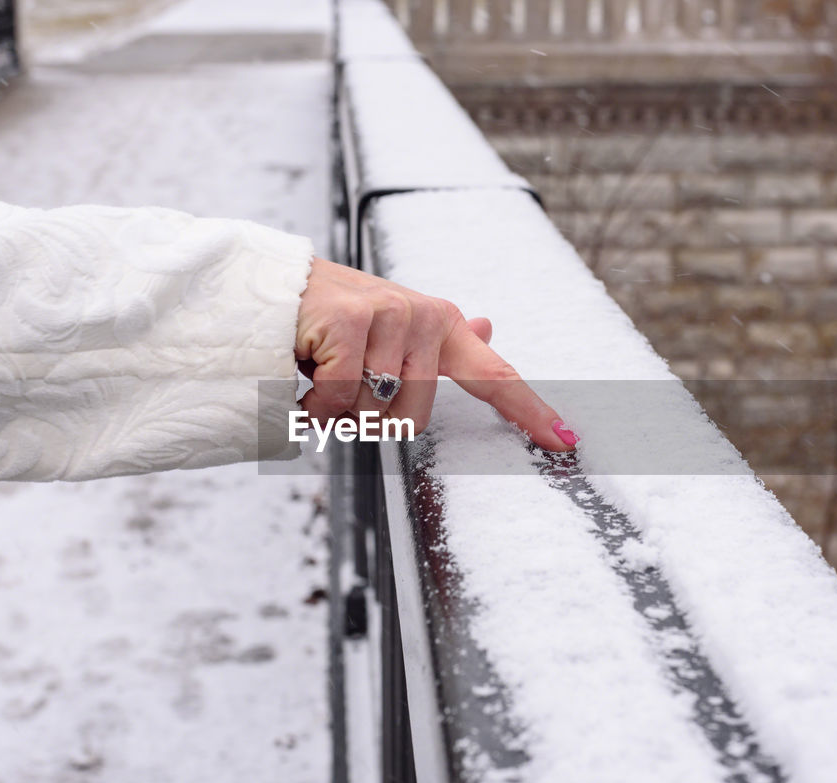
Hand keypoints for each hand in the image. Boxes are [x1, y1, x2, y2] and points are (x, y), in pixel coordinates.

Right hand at [295, 258, 578, 451]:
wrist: (271, 288)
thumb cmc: (332, 320)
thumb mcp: (390, 332)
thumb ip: (441, 342)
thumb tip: (489, 325)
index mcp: (442, 325)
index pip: (495, 375)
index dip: (530, 411)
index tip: (565, 441)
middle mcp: (425, 317)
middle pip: (412, 419)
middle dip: (368, 421)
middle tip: (342, 389)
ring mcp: (390, 315)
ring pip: (372, 411)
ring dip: (335, 410)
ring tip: (319, 373)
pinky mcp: (351, 321)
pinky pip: (339, 398)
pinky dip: (313, 405)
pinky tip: (301, 375)